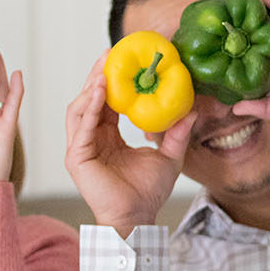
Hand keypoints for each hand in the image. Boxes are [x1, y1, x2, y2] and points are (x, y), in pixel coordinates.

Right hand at [64, 56, 195, 235]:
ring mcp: (80, 148)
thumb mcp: (168, 156)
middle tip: (110, 53)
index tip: (123, 59)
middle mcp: (90, 140)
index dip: (112, 81)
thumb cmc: (148, 192)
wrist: (138, 217)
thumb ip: (177, 133)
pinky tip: (100, 90)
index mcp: (107, 137)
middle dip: (98, 75)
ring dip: (90, 87)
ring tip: (104, 69)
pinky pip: (81, 126)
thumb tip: (192, 110)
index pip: (106, 103)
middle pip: (89, 100)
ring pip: (79, 108)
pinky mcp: (76, 157)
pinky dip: (90, 106)